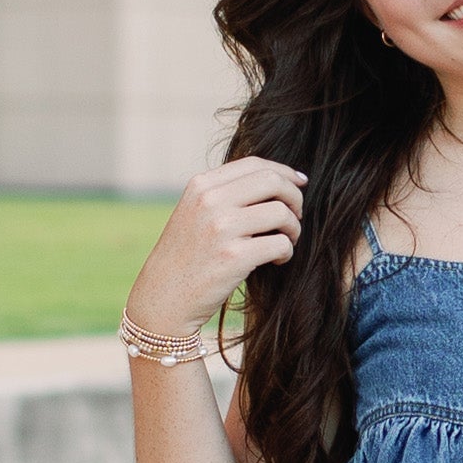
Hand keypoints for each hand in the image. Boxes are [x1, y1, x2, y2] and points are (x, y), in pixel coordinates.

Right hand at [126, 159, 306, 338]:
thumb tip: (275, 179)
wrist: (163, 298)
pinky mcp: (234, 257)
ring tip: (286, 241)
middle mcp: (209, 201)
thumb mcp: (194, 213)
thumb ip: (224, 194)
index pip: (254, 164)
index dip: (284, 172)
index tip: (300, 183)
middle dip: (294, 198)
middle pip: (273, 182)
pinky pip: (281, 244)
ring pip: (282, 213)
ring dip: (293, 228)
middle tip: (296, 216)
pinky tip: (277, 260)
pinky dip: (287, 252)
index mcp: (201, 186)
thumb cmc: (186, 258)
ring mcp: (221, 228)